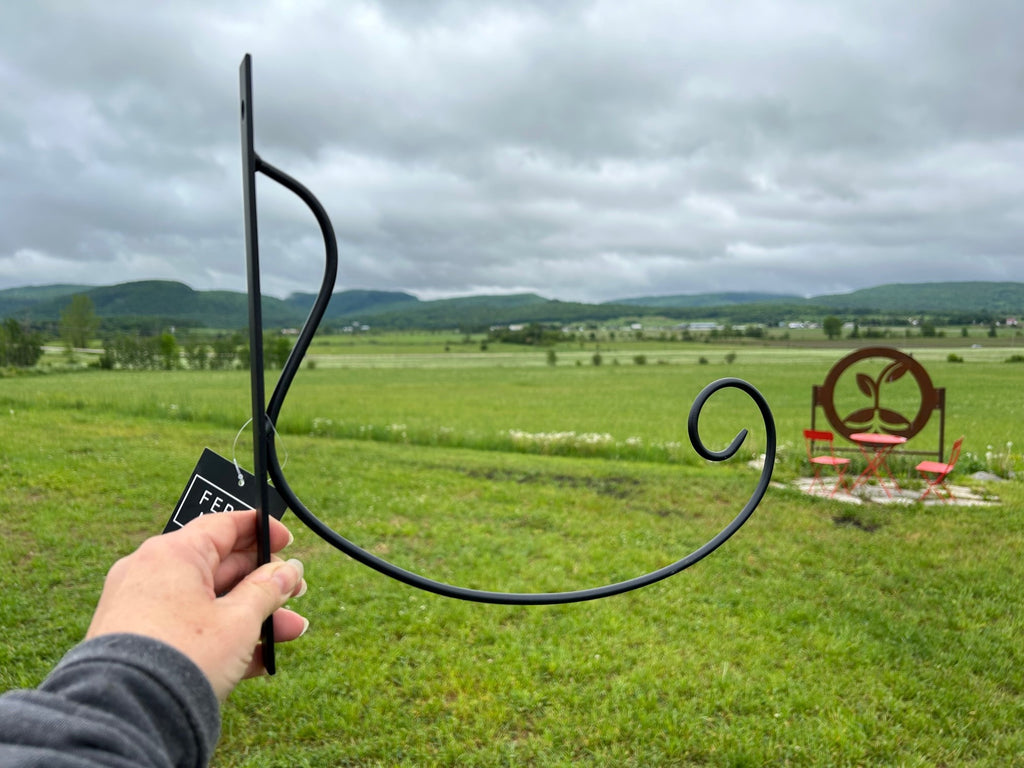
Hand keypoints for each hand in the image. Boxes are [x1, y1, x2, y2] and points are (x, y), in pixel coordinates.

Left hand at [86, 510, 307, 700]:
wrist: (128, 715)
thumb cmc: (184, 654)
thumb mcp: (239, 620)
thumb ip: (268, 590)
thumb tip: (288, 571)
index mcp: (173, 553)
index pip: (222, 525)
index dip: (260, 530)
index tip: (287, 538)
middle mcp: (151, 573)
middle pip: (220, 566)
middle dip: (264, 582)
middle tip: (296, 590)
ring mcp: (142, 608)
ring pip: (209, 601)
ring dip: (253, 614)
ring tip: (290, 630)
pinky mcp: (140, 642)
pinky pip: (190, 627)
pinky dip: (224, 635)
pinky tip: (260, 656)